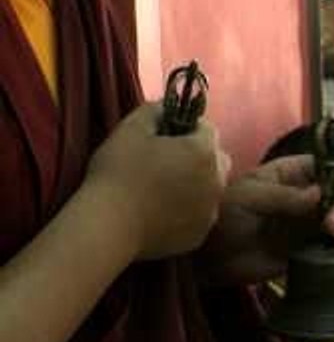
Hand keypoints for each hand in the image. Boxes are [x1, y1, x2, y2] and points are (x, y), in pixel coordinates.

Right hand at [85, 102, 230, 260]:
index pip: (208, 129)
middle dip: (200, 155)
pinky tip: (164, 212)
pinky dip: (190, 210)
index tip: (167, 134)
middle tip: (169, 160)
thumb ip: (155, 110)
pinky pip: (201, 215)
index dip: (188, 127)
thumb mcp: (131, 129)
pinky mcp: (200, 235)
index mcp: (204, 152)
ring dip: (197, 183)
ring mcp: (211, 211)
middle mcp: (217, 181)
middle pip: (217, 159)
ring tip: (166, 187)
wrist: (109, 226)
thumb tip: (167, 106)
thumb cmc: (118, 171)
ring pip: (212, 189)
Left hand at [197, 154, 333, 285]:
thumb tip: (321, 194)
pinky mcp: (315, 252)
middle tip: (332, 228)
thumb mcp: (248, 199)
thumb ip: (284, 197)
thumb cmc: (222, 217)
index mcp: (293, 175)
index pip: (329, 165)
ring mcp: (313, 226)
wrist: (208, 259)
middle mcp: (310, 198)